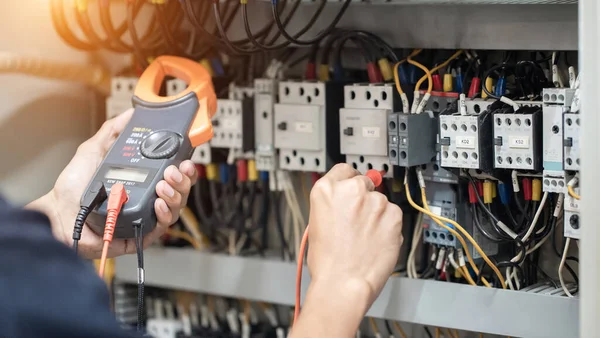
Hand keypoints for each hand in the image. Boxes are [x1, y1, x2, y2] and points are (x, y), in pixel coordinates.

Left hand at [28, 109, 197, 258]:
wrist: (59, 212)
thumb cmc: (73, 187)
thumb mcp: (94, 150)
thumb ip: (113, 130)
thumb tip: (130, 113)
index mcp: (143, 179)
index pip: (173, 174)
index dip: (183, 167)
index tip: (184, 159)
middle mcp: (148, 198)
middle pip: (180, 191)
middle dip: (183, 180)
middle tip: (173, 171)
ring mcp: (146, 217)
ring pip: (176, 208)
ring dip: (175, 195)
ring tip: (163, 185)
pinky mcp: (140, 234)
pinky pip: (162, 227)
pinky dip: (164, 214)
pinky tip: (158, 203)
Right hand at [307, 163, 402, 306]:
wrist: (343, 283)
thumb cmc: (327, 261)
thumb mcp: (316, 223)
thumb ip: (333, 204)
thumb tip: (345, 200)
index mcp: (326, 190)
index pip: (343, 170)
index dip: (348, 181)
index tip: (352, 187)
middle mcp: (351, 190)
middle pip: (363, 182)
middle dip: (363, 198)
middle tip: (357, 220)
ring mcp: (374, 201)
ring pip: (380, 201)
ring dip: (376, 214)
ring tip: (364, 237)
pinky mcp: (394, 214)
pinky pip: (393, 214)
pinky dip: (388, 225)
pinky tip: (376, 240)